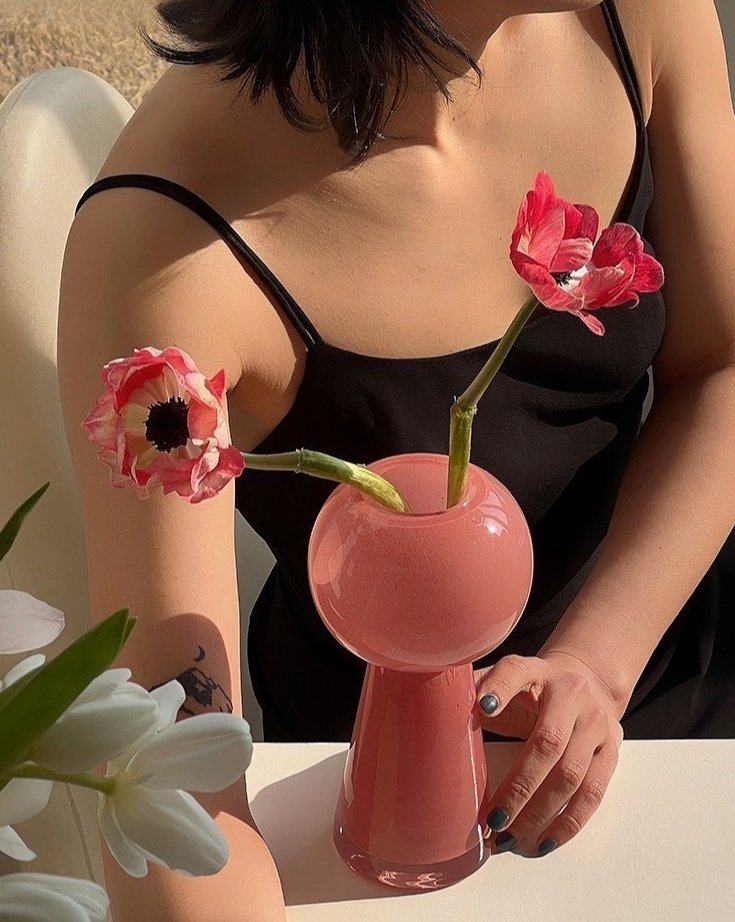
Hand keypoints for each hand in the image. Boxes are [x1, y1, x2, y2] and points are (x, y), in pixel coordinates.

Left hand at [474, 651, 623, 857]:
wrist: (586, 682)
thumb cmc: (531, 689)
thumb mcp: (504, 680)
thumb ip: (475, 690)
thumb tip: (433, 708)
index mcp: (536, 670)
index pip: (516, 673)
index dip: (499, 689)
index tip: (483, 708)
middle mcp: (572, 693)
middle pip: (549, 742)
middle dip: (520, 785)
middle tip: (494, 817)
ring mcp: (596, 724)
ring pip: (572, 775)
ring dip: (540, 813)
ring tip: (509, 838)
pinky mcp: (611, 751)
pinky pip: (593, 794)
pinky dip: (568, 823)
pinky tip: (542, 842)